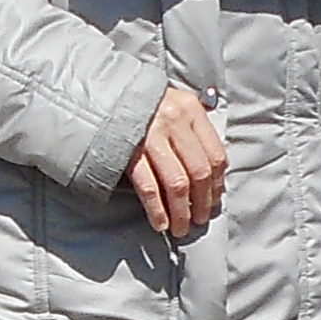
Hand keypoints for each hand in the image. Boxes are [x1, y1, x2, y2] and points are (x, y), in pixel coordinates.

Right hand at [125, 83, 225, 240]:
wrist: (103, 92)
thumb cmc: (143, 102)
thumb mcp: (174, 104)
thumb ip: (193, 130)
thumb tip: (213, 175)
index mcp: (190, 110)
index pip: (215, 154)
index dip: (217, 183)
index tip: (213, 200)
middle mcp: (173, 120)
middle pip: (198, 172)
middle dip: (202, 203)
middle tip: (200, 219)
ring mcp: (150, 135)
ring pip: (177, 183)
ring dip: (182, 212)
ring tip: (181, 227)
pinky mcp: (128, 150)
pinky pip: (148, 187)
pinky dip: (157, 209)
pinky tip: (160, 223)